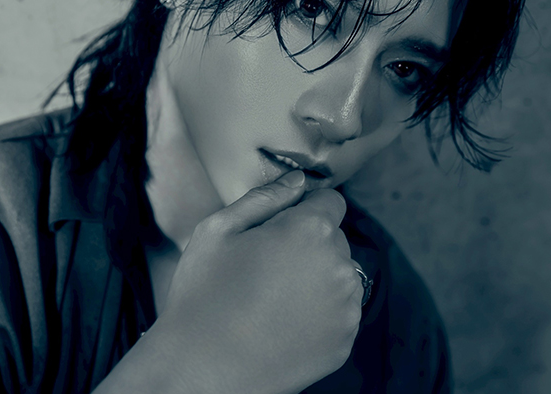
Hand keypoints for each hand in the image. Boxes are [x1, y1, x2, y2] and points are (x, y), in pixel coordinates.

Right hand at [156, 170, 362, 392]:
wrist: (204, 370)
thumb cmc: (204, 296)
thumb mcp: (219, 230)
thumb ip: (266, 197)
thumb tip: (298, 180)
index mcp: (311, 230)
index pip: (330, 201)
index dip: (305, 210)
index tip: (281, 229)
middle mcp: (339, 265)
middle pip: (335, 239)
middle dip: (309, 245)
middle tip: (268, 268)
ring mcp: (346, 306)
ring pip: (340, 275)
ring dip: (319, 278)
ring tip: (275, 299)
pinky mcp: (345, 340)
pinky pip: (340, 312)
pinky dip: (321, 312)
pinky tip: (285, 322)